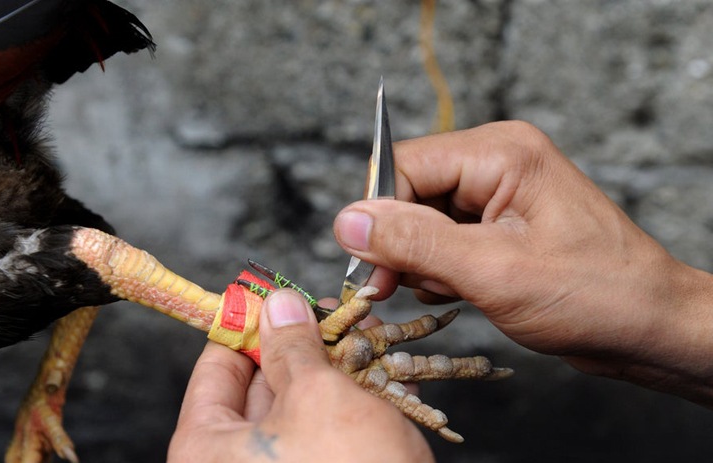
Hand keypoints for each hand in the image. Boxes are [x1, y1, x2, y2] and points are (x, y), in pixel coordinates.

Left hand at [168, 289, 433, 461]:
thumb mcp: (317, 397)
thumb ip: (292, 346)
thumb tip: (276, 303)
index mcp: (206, 449)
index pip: (216, 366)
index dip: (246, 324)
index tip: (275, 294)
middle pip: (259, 386)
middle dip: (300, 346)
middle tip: (332, 315)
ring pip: (297, 409)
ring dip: (331, 373)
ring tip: (363, 341)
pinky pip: (322, 436)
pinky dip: (346, 408)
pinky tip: (378, 382)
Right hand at [333, 121, 712, 404]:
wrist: (648, 328)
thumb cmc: (594, 294)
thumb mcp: (493, 271)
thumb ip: (415, 243)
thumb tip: (347, 221)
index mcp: (500, 153)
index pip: (405, 166)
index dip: (379, 216)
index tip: (371, 269)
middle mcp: (496, 163)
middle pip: (410, 193)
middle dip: (404, 245)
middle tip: (408, 286)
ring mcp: (498, 194)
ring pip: (421, 221)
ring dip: (423, 262)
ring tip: (458, 290)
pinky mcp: (498, 225)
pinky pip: (443, 238)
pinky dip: (440, 269)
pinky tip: (464, 291)